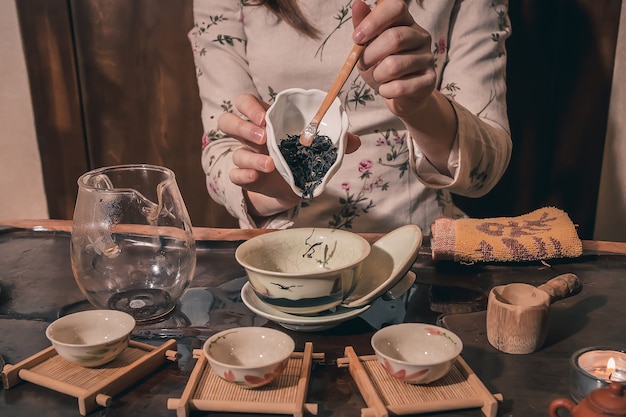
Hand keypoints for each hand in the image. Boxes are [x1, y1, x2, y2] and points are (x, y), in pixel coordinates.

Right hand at [218, 94, 363, 217]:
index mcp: (265, 121)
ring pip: (234, 152)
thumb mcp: (315, 147)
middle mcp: (251, 137)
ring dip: (249, 156)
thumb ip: (334, 141)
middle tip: (263, 137)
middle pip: (228, 121)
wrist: (290, 188)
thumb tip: (355, 140)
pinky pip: (235, 175)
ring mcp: (247, 157)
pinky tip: (256, 176)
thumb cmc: (300, 157)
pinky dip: (243, 175)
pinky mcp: (246, 178)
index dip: (249, 107)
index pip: (245, 103)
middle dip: (241, 126)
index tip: (265, 117)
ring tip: (270, 164)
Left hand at [352, 0, 435, 117]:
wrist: (399, 96)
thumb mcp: (368, 46)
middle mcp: (421, 36)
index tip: (357, 37)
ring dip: (377, 75)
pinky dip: (386, 91)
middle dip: (369, 55)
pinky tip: (387, 89)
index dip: (374, 20)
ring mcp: (428, 58)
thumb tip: (357, 4)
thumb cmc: (382, 66)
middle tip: (362, 64)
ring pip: (394, 66)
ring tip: (378, 77)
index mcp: (406, 22)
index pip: (396, 7)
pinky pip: (401, 87)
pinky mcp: (430, 81)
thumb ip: (363, 26)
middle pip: (394, 38)